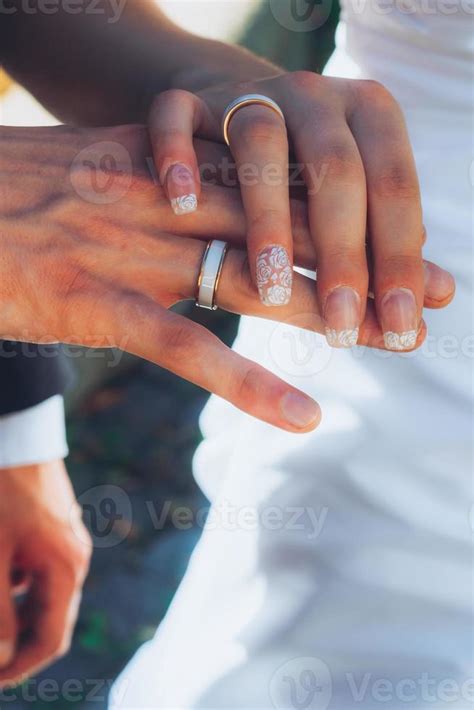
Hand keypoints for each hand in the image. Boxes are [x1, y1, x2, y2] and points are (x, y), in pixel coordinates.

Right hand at [0, 125, 451, 430]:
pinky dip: (247, 384)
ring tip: (396, 343)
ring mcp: (129, 254)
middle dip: (366, 258)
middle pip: (284, 231)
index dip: (342, 208)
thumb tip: (191, 199)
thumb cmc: (7, 193)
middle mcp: (159, 204)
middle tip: (438, 286)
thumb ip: (148, 181)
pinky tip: (304, 415)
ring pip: (252, 285)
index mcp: (162, 167)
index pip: (273, 185)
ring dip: (332, 313)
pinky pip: (186, 348)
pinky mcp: (94, 304)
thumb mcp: (90, 169)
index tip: (402, 230)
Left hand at [0, 460, 91, 687]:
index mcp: (67, 569)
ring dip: (13, 612)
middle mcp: (74, 558)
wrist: (18, 433)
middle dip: (15, 642)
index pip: (51, 640)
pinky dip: (14, 585)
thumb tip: (3, 657)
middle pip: (50, 620)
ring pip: (42, 595)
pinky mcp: (53, 527)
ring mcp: (66, 540)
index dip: (19, 668)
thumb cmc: (3, 494)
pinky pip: (37, 570)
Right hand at [149, 72, 432, 349]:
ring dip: (268, 215)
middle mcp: (315, 98)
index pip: (395, 189)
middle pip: (336, 168)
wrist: (235, 111)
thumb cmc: (305, 175)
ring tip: (271, 288)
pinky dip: (178, 154)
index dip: (401, 260)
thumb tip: (439, 299)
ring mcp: (247, 94)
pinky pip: (175, 116)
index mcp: (369, 117)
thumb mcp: (349, 199)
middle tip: (343, 324)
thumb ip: (385, 243)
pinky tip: (182, 204)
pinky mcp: (186, 101)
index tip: (400, 330)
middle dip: (342, 253)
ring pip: (260, 143)